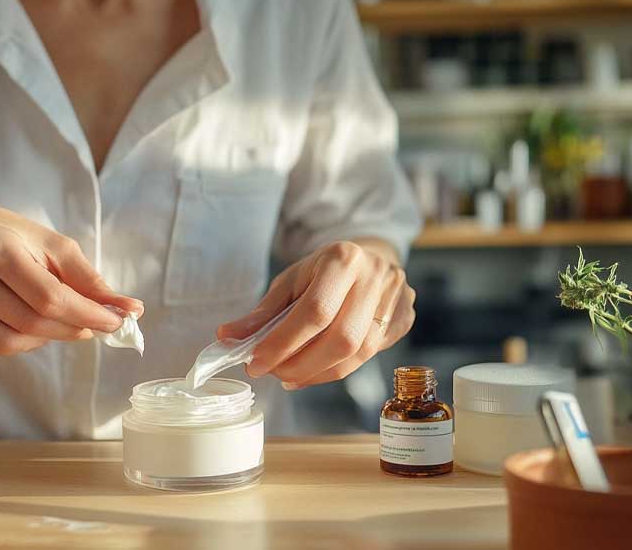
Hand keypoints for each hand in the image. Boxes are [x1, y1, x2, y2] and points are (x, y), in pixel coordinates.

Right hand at [0, 199, 142, 354]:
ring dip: (53, 338)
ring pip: (12, 340)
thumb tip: (127, 308)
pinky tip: (40, 328)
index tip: (120, 319)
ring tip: (71, 324)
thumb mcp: (46, 241)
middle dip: (74, 327)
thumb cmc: (0, 231)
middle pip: (31, 321)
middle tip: (100, 324)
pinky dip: (27, 342)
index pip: (48, 296)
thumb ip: (85, 277)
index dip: (88, 314)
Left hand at [217, 241, 414, 389]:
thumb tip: (227, 337)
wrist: (368, 258)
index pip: (314, 312)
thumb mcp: (290, 282)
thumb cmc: (322, 271)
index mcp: (343, 259)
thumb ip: (262, 313)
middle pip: (341, 339)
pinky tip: (312, 372)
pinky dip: (334, 371)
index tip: (255, 363)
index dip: (282, 343)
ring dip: (317, 373)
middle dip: (301, 364)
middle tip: (272, 373)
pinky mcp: (404, 319)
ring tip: (289, 375)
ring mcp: (395, 299)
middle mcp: (375, 277)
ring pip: (358, 354)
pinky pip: (368, 358)